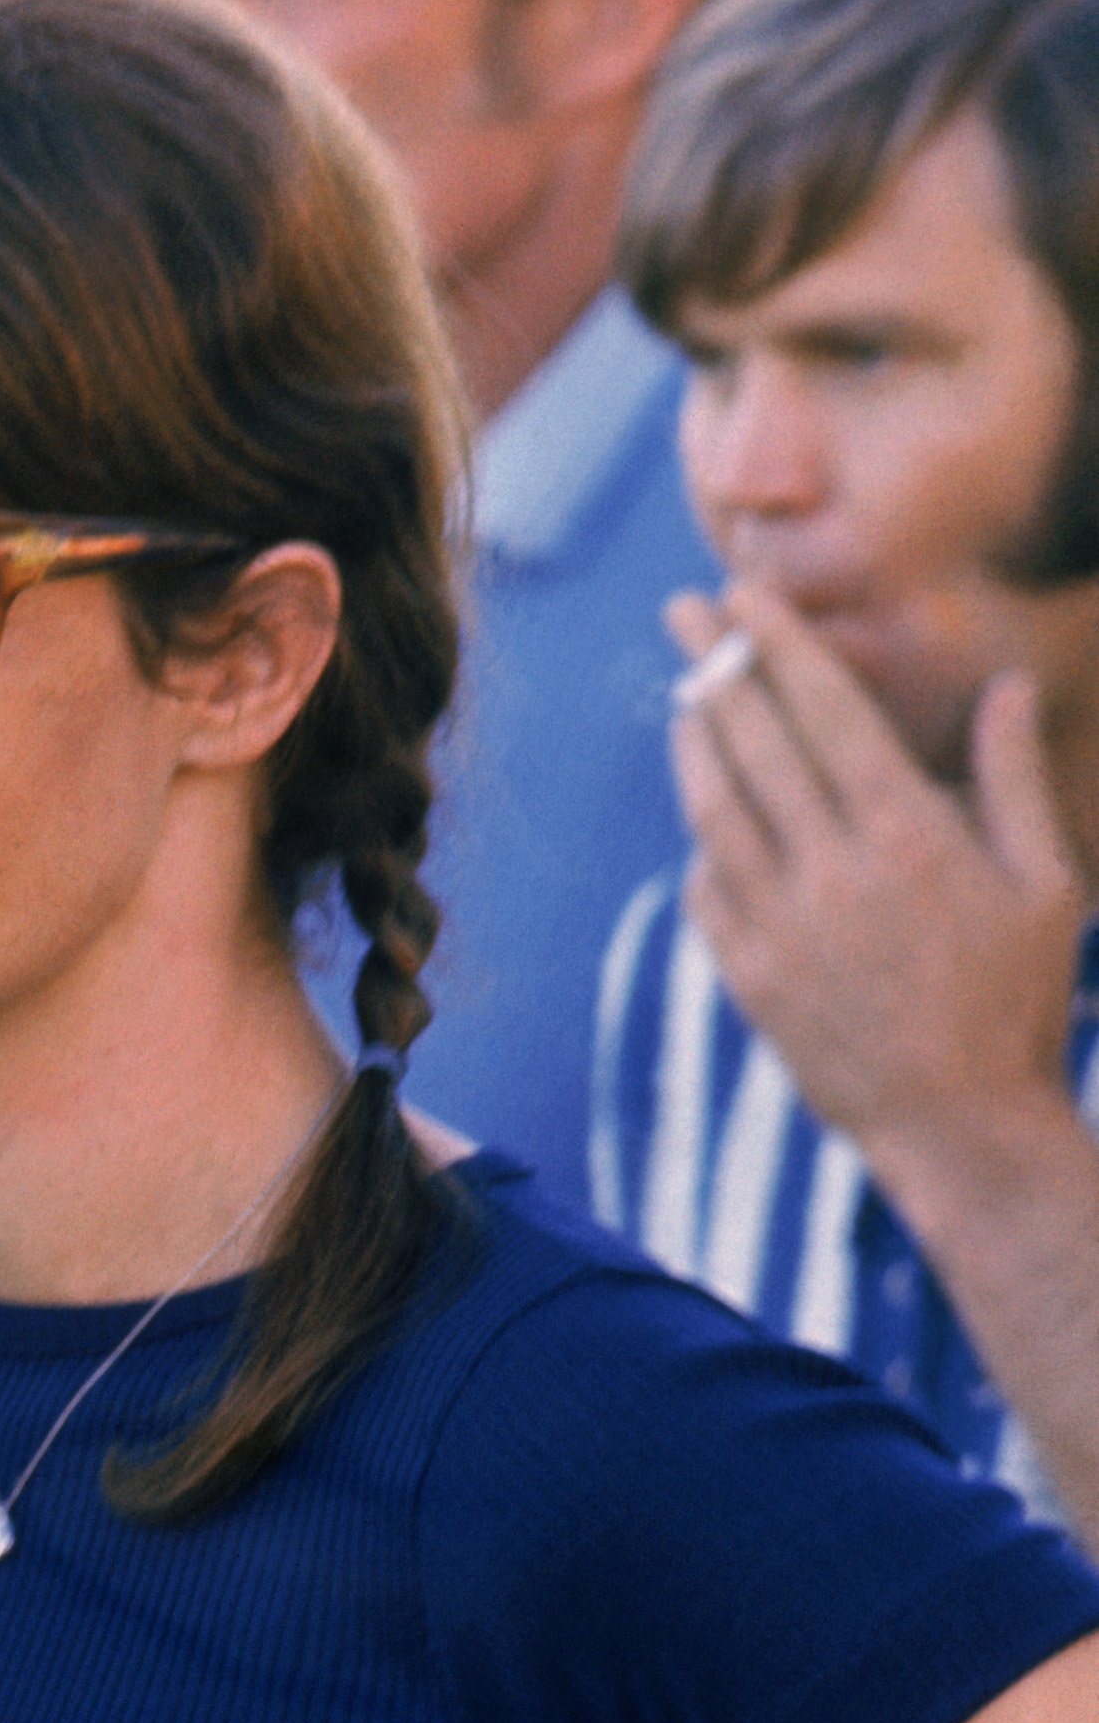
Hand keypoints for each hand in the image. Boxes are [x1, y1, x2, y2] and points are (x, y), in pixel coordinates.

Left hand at [665, 583, 1086, 1180]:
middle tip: (680, 609)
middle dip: (713, 664)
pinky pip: (704, 882)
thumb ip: (1012, 777)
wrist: (957, 1125)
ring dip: (693, 742)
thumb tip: (1008, 686)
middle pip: (752, 741)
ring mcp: (776, 922)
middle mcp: (829, 870)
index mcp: (906, 834)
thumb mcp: (1043, 884)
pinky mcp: (742, 972)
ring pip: (712, 805)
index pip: (822, 711)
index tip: (739, 597)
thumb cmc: (1017, 1000)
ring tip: (684, 694)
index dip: (775, 645)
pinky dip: (702, 834)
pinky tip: (705, 804)